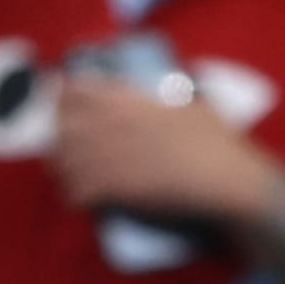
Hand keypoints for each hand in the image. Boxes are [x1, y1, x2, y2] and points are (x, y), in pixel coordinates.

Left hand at [51, 76, 272, 228]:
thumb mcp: (190, 100)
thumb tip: (172, 83)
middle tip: (70, 150)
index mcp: (124, 98)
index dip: (62, 99)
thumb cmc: (215, 140)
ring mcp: (108, 157)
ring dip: (65, 170)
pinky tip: (83, 199)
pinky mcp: (114, 189)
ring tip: (76, 177)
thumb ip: (170, 90)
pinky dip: (75, 197)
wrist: (223, 177)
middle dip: (61, 139)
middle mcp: (109, 124)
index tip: (65, 108)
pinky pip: (75, 193)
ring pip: (63, 163)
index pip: (71, 90)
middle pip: (61, 128)